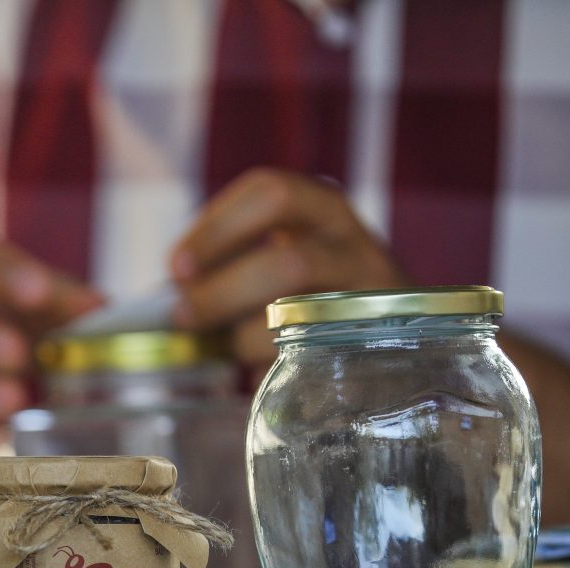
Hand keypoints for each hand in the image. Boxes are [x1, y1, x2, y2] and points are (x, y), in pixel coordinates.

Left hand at [169, 168, 407, 367]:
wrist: (397, 329)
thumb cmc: (313, 291)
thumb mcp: (283, 256)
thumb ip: (235, 265)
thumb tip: (172, 300)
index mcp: (324, 209)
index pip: (270, 192)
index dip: (215, 227)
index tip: (176, 267)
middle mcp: (357, 246)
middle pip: (287, 262)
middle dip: (222, 291)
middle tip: (182, 316)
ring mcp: (374, 300)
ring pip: (302, 318)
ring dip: (243, 337)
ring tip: (220, 349)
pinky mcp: (376, 348)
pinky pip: (314, 362)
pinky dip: (272, 368)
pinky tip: (254, 372)